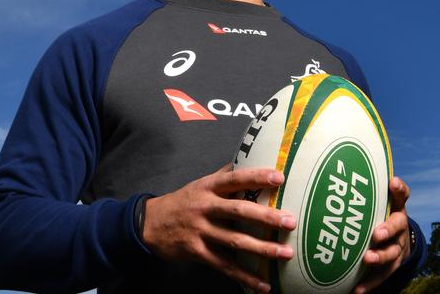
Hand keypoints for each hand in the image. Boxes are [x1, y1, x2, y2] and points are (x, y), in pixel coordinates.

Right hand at [142, 164, 296, 292]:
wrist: (149, 223)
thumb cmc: (184, 201)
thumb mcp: (201, 184)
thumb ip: (224, 175)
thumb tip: (249, 158)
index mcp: (208, 187)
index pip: (235, 179)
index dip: (257, 177)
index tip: (279, 177)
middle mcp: (205, 207)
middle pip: (239, 211)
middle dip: (266, 217)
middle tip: (290, 221)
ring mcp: (200, 230)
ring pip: (235, 241)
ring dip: (262, 249)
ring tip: (286, 253)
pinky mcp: (197, 252)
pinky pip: (225, 266)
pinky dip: (245, 276)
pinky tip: (264, 285)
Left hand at [354, 176, 410, 293]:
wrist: (397, 240)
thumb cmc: (379, 214)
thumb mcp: (376, 200)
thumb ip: (365, 188)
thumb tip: (345, 168)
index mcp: (396, 209)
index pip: (401, 196)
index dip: (398, 190)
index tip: (392, 183)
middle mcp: (400, 229)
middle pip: (397, 228)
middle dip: (387, 230)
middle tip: (376, 234)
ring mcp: (397, 249)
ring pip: (391, 254)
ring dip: (379, 258)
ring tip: (367, 259)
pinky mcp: (391, 266)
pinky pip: (382, 276)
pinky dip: (370, 283)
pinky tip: (357, 290)